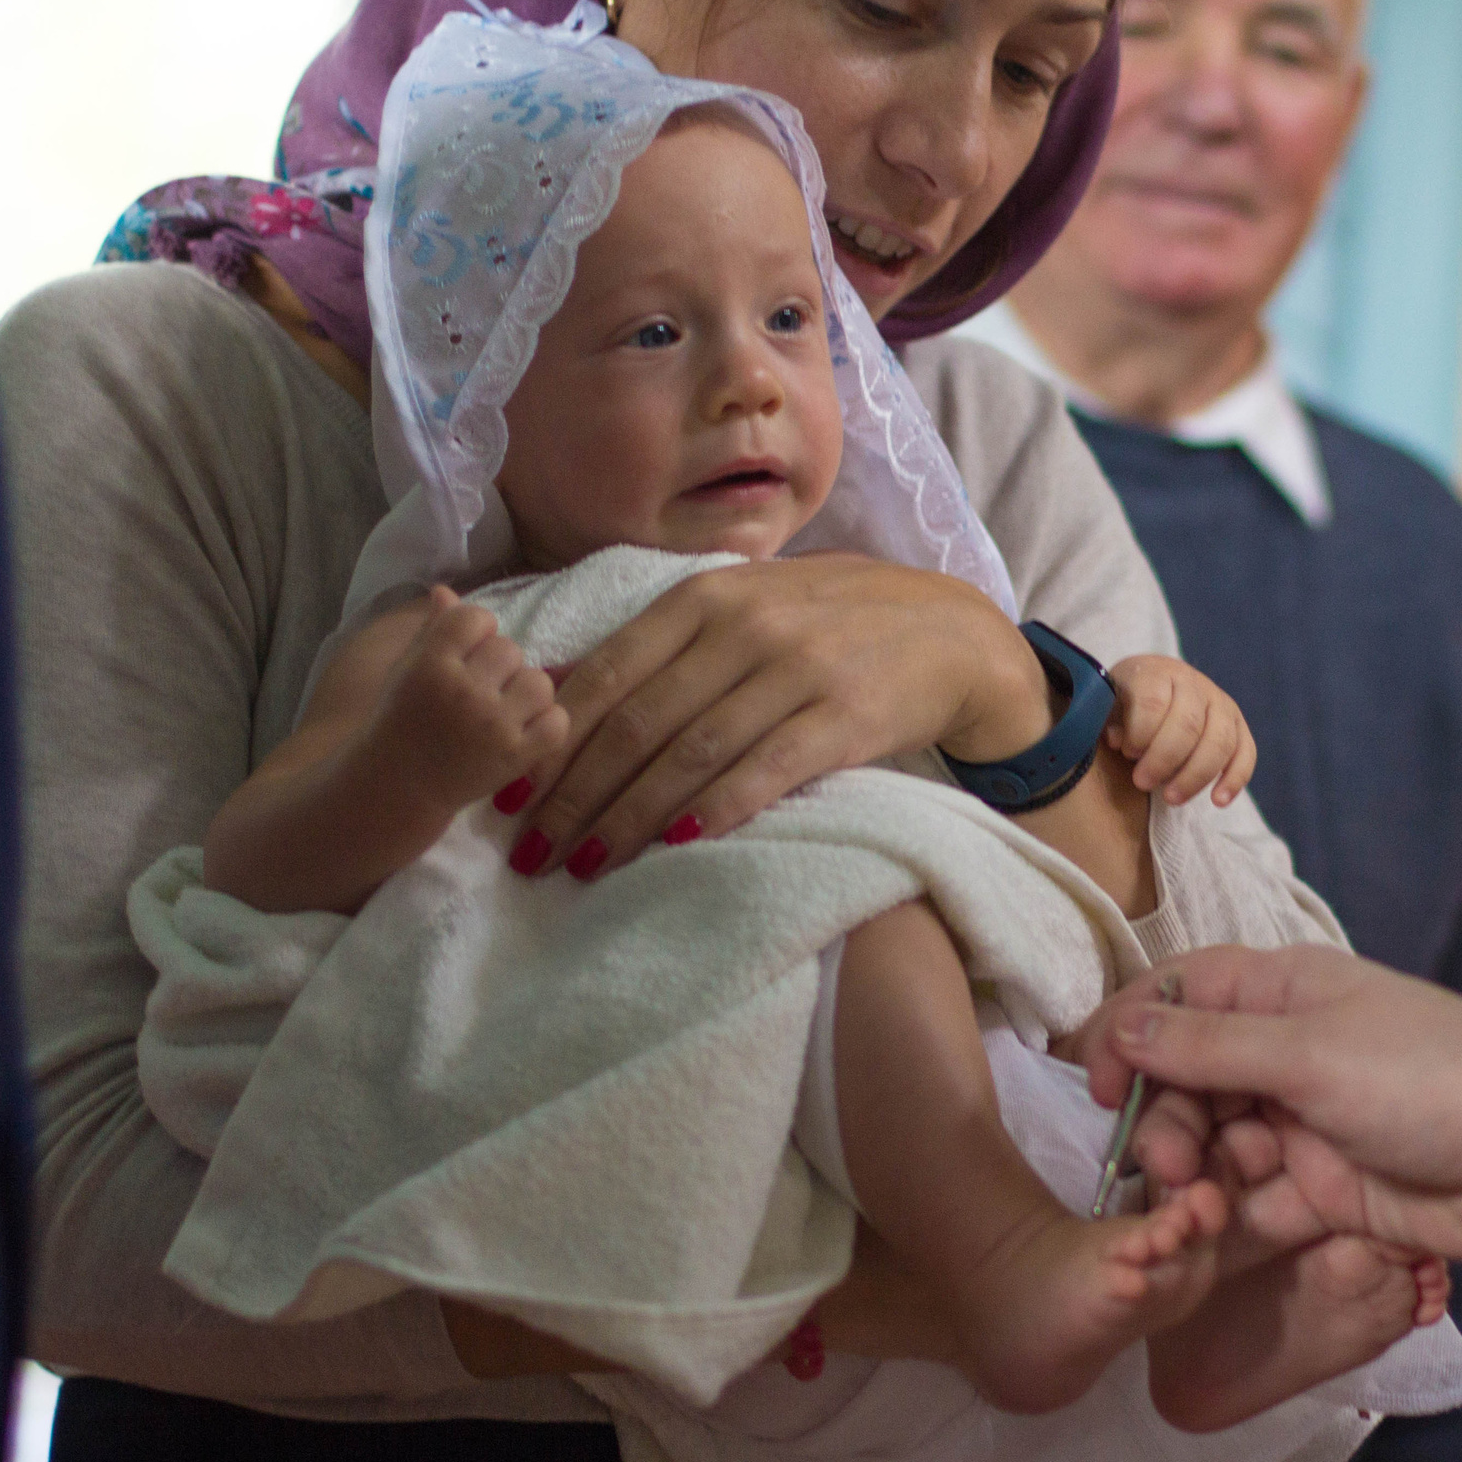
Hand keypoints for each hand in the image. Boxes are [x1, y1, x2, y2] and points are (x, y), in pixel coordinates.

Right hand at [363, 586, 567, 812]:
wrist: (396, 785)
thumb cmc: (401, 721)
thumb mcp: (407, 670)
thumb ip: (432, 630)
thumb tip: (446, 591)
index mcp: (431, 663)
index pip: (476, 617)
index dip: (477, 632)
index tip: (466, 654)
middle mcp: (464, 690)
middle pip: (510, 648)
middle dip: (499, 665)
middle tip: (481, 689)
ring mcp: (493, 724)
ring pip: (539, 681)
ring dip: (526, 692)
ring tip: (503, 709)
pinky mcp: (517, 755)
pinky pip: (558, 721)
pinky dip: (547, 724)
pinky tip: (524, 730)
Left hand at [503, 554, 1051, 875]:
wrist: (954, 636)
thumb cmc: (836, 625)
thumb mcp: (748, 607)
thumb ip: (667, 642)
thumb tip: (558, 685)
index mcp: (707, 596)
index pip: (607, 674)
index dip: (550, 740)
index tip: (507, 795)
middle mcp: (743, 627)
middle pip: (636, 723)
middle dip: (575, 795)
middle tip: (532, 852)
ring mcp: (794, 671)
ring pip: (689, 754)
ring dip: (628, 818)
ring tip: (586, 865)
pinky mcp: (843, 718)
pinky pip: (763, 771)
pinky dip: (713, 810)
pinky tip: (675, 845)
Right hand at [1077, 946, 1461, 1261]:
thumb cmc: (1440, 1081)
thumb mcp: (1315, 1056)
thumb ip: (1210, 1047)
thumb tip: (1120, 1025)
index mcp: (1286, 992)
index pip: (1178, 994)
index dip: (1128, 1031)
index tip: (1094, 1083)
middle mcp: (1288, 1051)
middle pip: (1184, 1076)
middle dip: (1160, 1117)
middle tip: (1165, 1166)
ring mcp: (1305, 1123)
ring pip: (1211, 1142)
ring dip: (1190, 1171)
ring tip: (1195, 1203)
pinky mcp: (1323, 1190)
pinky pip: (1249, 1198)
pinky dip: (1227, 1214)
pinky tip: (1216, 1232)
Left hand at [1103, 655, 1257, 806]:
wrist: (1152, 691)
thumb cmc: (1124, 706)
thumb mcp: (1108, 705)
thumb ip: (1109, 720)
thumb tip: (1119, 740)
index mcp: (1157, 672)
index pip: (1154, 701)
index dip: (1141, 732)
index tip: (1126, 753)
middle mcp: (1194, 683)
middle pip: (1188, 724)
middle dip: (1164, 759)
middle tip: (1142, 782)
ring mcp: (1220, 704)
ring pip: (1219, 741)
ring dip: (1195, 775)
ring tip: (1171, 799)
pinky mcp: (1238, 726)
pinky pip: (1246, 753)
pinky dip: (1234, 779)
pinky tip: (1217, 801)